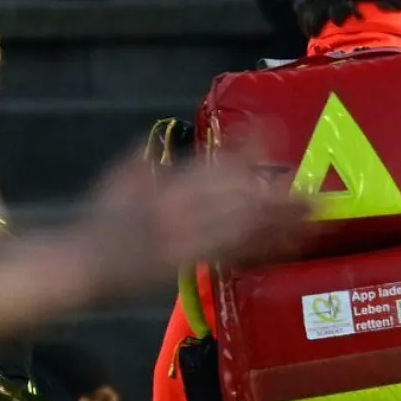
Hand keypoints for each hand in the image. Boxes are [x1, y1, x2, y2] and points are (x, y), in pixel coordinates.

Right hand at [69, 143, 309, 298]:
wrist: (84, 261)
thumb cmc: (99, 220)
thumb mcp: (123, 176)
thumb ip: (151, 161)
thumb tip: (170, 145)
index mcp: (167, 183)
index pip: (214, 160)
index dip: (247, 147)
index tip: (272, 135)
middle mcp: (182, 208)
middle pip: (240, 197)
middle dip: (279, 194)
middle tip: (314, 189)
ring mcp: (189, 238)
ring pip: (245, 228)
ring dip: (284, 222)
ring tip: (316, 217)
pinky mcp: (193, 264)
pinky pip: (236, 256)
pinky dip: (265, 250)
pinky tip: (289, 246)